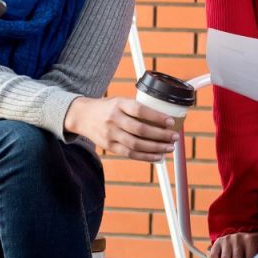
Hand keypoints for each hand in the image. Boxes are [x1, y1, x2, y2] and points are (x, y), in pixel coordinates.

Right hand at [64, 96, 178, 161]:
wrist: (82, 116)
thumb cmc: (108, 107)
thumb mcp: (120, 100)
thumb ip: (136, 108)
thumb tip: (163, 117)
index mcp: (119, 104)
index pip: (140, 110)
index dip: (156, 117)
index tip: (171, 122)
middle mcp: (114, 119)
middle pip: (140, 130)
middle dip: (160, 135)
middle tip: (174, 137)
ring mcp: (110, 134)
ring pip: (136, 144)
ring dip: (156, 148)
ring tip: (169, 148)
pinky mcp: (109, 146)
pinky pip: (130, 154)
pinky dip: (146, 157)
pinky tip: (158, 157)